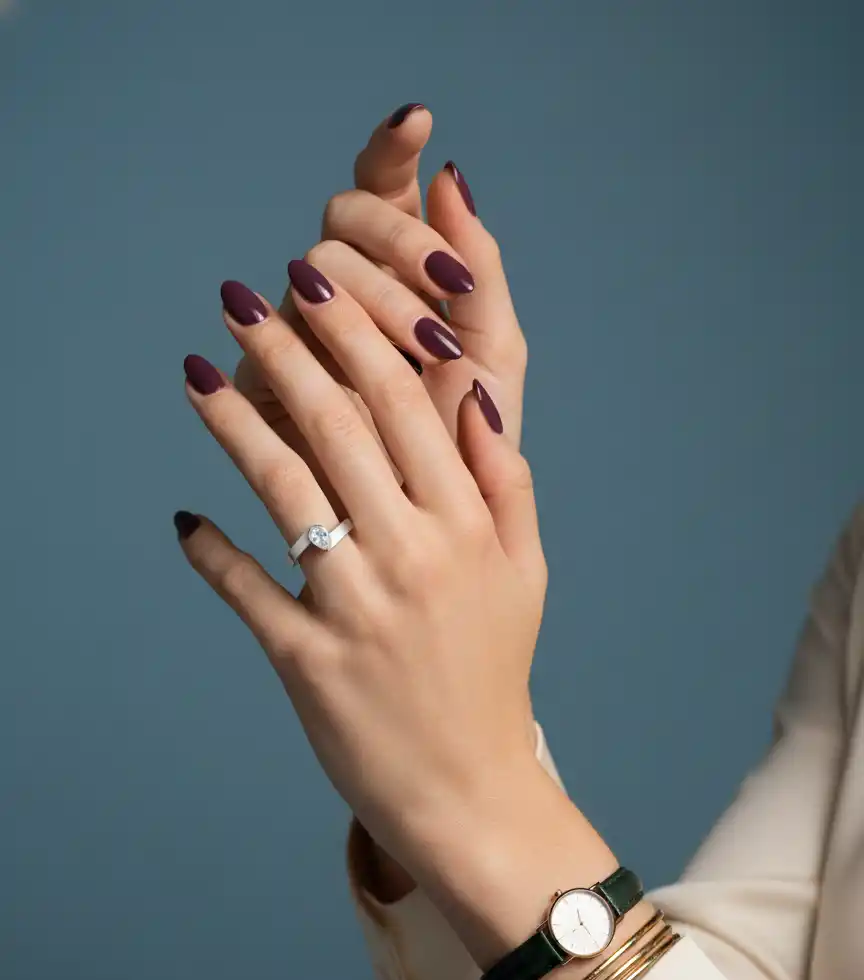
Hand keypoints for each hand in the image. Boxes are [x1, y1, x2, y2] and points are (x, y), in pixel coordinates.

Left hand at [233, 106, 532, 897]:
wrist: (468, 790)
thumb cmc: (492, 674)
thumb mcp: (525, 575)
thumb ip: (506, 483)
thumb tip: (475, 396)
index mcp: (467, 525)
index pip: (407, 401)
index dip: (355, 333)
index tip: (315, 283)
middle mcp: (412, 555)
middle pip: (338, 424)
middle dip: (284, 348)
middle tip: (243, 297)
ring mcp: (355, 607)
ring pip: (283, 487)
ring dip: (233, 420)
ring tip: (196, 372)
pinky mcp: (306, 659)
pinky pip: (247, 587)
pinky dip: (212, 551)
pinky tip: (186, 520)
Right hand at [234, 104, 527, 520]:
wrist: (436, 531)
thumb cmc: (471, 438)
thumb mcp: (494, 352)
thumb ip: (482, 268)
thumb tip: (451, 175)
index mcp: (403, 264)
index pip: (385, 180)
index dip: (392, 148)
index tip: (419, 123)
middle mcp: (349, 282)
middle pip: (350, 215)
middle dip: (403, 242)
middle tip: (449, 284)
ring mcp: (306, 324)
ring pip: (318, 267)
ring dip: (376, 295)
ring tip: (429, 345)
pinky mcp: (270, 373)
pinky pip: (280, 336)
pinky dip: (315, 343)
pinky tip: (355, 356)